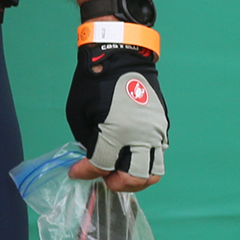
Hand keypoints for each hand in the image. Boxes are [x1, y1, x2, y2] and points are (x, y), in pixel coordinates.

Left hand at [68, 45, 165, 189]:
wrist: (119, 57)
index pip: (101, 165)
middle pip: (135, 177)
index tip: (76, 173)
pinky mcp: (162, 125)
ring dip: (137, 178)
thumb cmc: (92, 83)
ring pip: (155, 171)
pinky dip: (146, 162)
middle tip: (105, 179)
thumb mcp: (78, 113)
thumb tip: (94, 157)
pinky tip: (130, 157)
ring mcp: (155, 132)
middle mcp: (141, 136)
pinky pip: (159, 154)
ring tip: (121, 173)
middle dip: (118, 183)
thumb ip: (88, 140)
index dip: (86, 172)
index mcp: (116, 132)